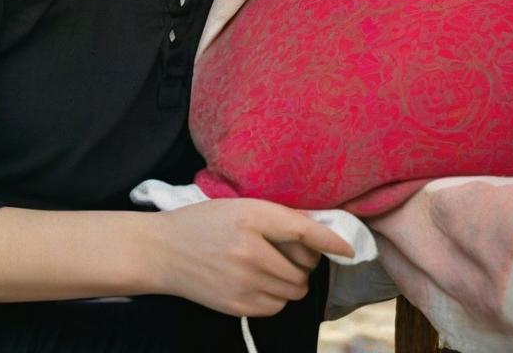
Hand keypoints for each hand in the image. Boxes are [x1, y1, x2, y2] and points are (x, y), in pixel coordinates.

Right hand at [144, 198, 353, 317]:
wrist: (163, 251)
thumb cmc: (205, 222)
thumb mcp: (241, 205)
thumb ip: (277, 216)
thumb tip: (318, 229)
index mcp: (252, 216)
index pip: (304, 230)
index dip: (331, 240)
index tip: (349, 248)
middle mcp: (250, 251)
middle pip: (304, 267)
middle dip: (305, 262)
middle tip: (289, 252)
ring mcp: (244, 282)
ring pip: (294, 290)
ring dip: (292, 281)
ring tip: (273, 267)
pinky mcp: (237, 305)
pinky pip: (277, 307)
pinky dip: (277, 297)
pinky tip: (260, 282)